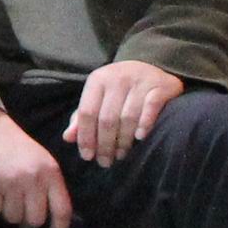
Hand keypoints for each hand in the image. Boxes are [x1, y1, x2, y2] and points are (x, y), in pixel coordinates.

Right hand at [0, 102, 72, 227]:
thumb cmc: (18, 147)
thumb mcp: (42, 161)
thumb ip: (49, 186)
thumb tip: (53, 220)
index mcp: (51, 173)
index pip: (62, 210)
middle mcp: (33, 179)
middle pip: (35, 219)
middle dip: (28, 222)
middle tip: (22, 213)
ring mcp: (11, 183)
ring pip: (13, 218)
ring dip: (9, 213)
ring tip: (6, 197)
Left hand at [64, 60, 187, 167]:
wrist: (152, 65)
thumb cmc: (119, 88)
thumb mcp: (98, 96)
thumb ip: (82, 116)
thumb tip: (67, 138)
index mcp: (97, 80)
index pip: (87, 112)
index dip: (85, 136)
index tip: (87, 156)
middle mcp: (117, 78)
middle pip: (107, 119)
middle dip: (104, 144)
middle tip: (105, 162)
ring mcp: (139, 81)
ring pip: (128, 117)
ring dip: (123, 141)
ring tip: (121, 155)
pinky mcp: (160, 86)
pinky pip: (151, 108)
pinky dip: (145, 124)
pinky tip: (140, 138)